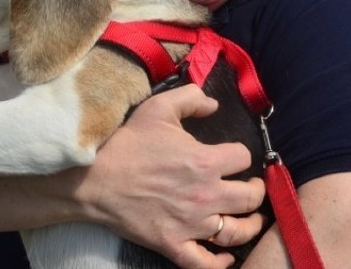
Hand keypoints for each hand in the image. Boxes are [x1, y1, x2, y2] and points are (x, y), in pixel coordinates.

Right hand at [77, 84, 265, 267]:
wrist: (94, 181)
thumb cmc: (127, 144)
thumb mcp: (158, 108)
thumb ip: (191, 98)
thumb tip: (214, 104)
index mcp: (205, 160)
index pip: (243, 158)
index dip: (241, 154)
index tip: (234, 156)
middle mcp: (205, 194)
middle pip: (250, 197)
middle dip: (256, 190)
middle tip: (252, 186)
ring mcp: (191, 224)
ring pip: (237, 232)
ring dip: (250, 225)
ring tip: (251, 218)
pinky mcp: (174, 244)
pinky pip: (206, 262)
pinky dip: (221, 263)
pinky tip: (228, 256)